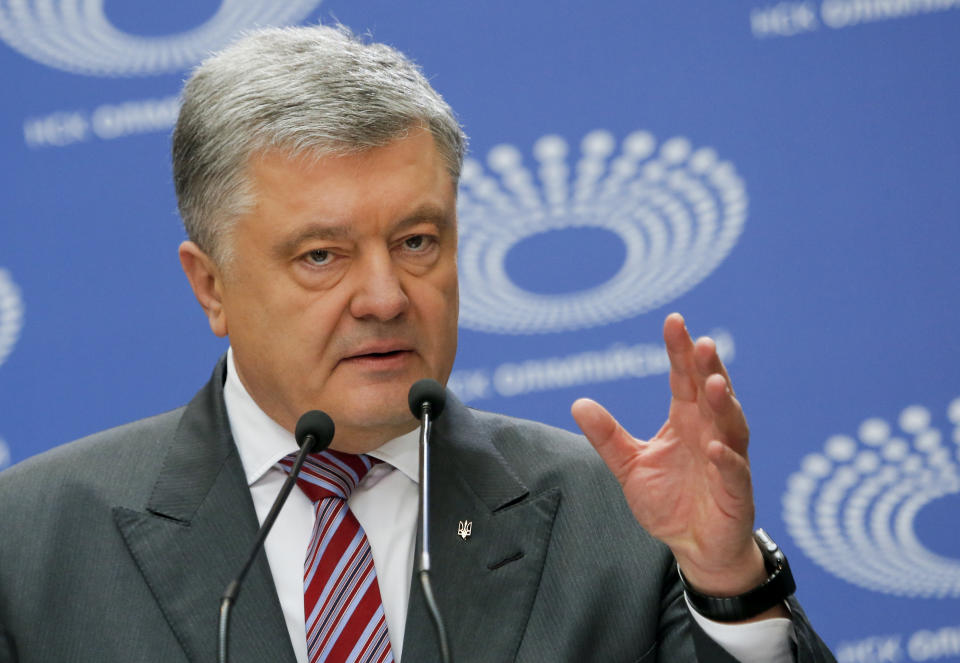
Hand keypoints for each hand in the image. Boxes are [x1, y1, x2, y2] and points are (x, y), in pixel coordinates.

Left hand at [572, 313, 768, 598]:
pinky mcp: (736, 491)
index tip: (674, 321)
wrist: (694, 547)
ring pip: (730, 425)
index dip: (679, 350)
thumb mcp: (630, 466)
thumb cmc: (669, 500)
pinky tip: (715, 446)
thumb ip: (608, 437)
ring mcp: (727, 459)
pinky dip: (726, 458)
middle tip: (702, 342)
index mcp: (685, 420)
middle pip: (710, 392)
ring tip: (713, 383)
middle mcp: (710, 432)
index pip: (683, 377)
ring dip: (722, 404)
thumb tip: (578, 403)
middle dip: (707, 367)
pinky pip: (733, 471)